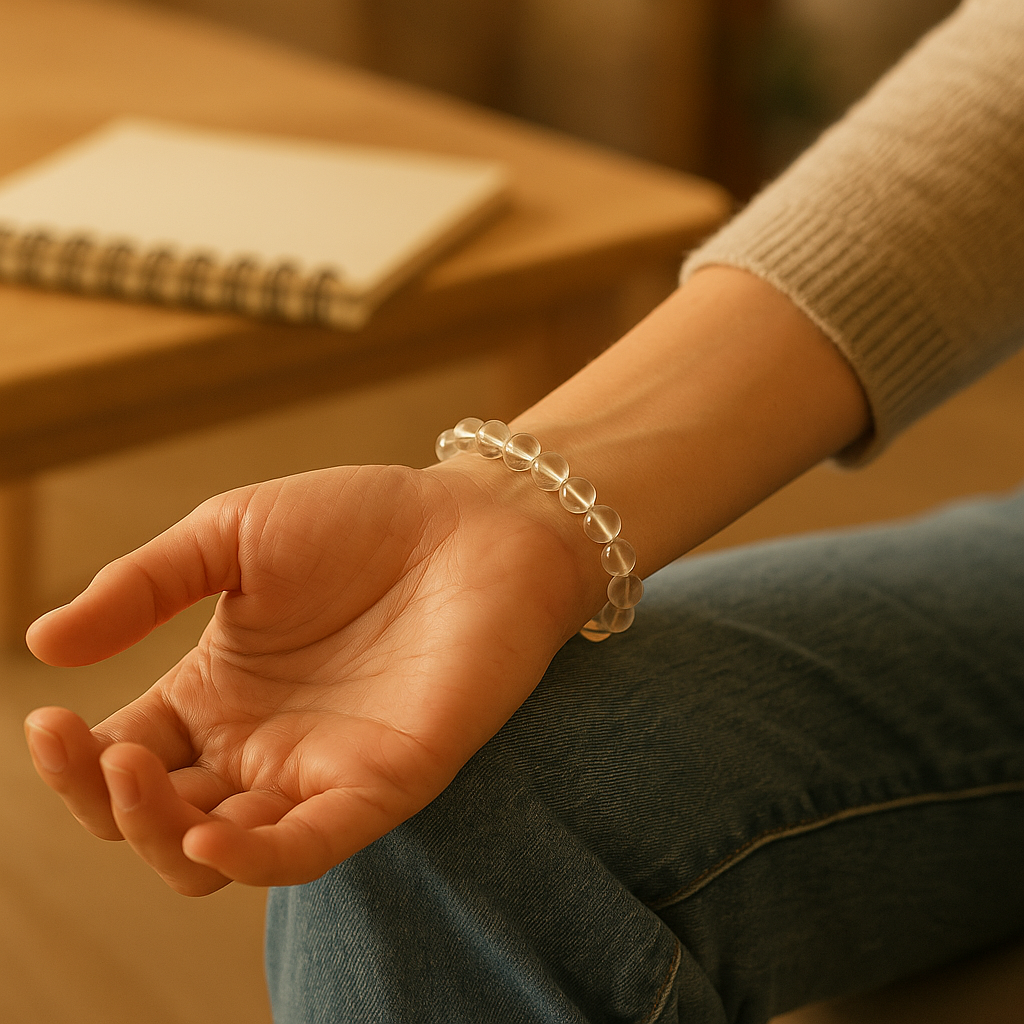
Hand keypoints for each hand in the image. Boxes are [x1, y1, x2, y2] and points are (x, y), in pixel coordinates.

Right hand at [24, 462, 596, 894]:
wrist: (475, 519)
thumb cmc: (362, 521)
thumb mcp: (232, 536)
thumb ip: (143, 586)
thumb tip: (40, 644)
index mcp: (217, 694)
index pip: (123, 757)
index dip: (73, 759)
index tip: (48, 720)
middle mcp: (260, 745)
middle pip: (157, 819)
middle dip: (106, 802)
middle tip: (92, 746)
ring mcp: (320, 769)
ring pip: (217, 852)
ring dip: (160, 832)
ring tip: (132, 770)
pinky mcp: (385, 781)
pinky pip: (309, 848)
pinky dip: (253, 856)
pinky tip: (205, 830)